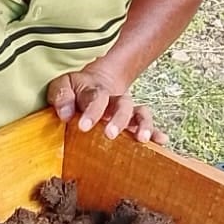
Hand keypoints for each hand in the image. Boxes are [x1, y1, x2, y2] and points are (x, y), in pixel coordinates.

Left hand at [47, 67, 167, 144]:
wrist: (95, 82)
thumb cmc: (75, 89)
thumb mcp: (63, 86)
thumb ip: (62, 96)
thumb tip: (65, 114)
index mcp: (95, 91)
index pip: (96, 98)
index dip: (92, 112)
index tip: (83, 127)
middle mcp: (115, 100)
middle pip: (123, 105)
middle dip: (118, 120)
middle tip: (110, 134)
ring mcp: (127, 110)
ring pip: (140, 113)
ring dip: (143, 125)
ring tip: (142, 139)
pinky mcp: (134, 120)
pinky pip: (147, 125)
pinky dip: (156, 132)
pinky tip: (161, 141)